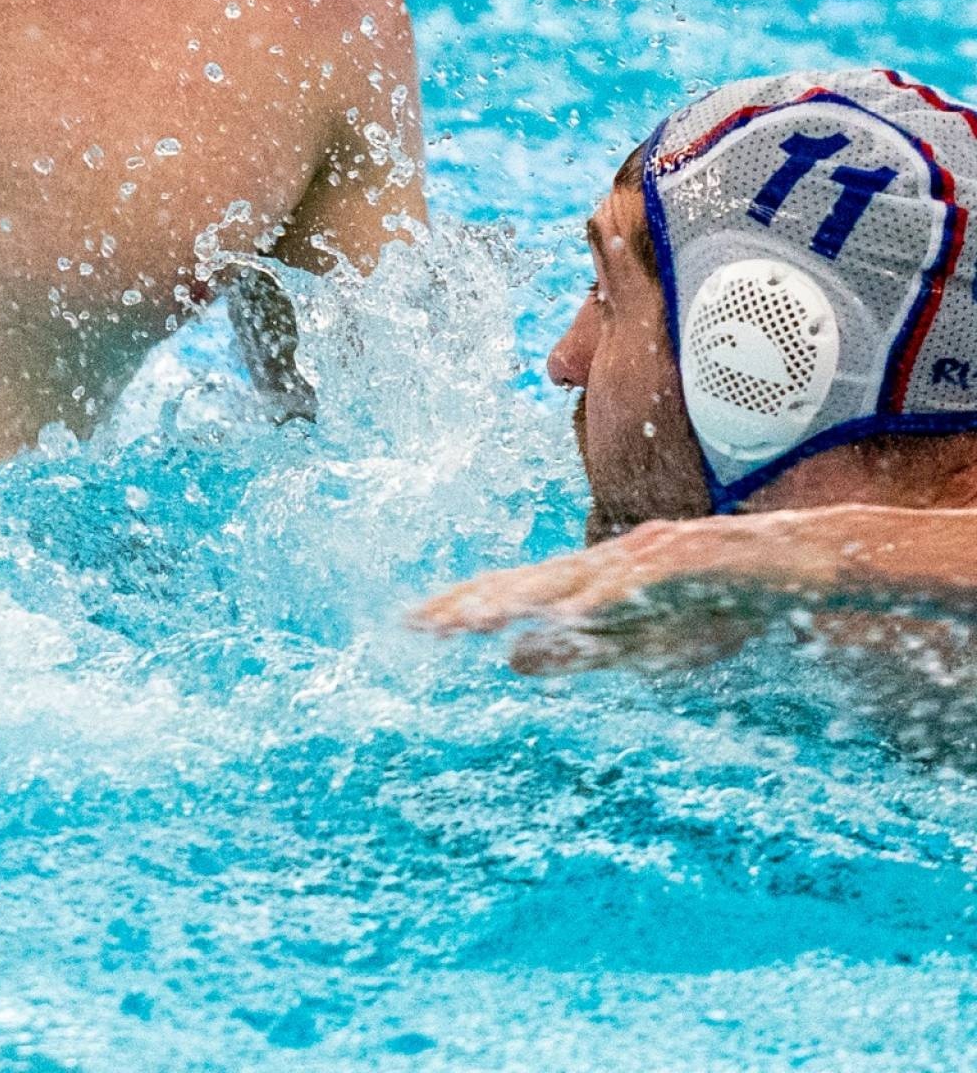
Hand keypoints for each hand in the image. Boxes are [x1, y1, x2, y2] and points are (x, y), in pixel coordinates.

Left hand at [409, 516, 837, 673]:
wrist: (807, 563)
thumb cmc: (723, 601)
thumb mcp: (644, 639)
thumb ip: (580, 648)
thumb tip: (508, 660)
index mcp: (594, 579)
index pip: (515, 594)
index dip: (461, 608)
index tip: (408, 628)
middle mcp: (608, 561)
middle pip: (527, 583)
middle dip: (470, 604)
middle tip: (412, 627)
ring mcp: (647, 557)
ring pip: (572, 581)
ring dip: (519, 600)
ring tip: (468, 622)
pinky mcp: (690, 561)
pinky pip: (640, 582)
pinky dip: (603, 596)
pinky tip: (570, 611)